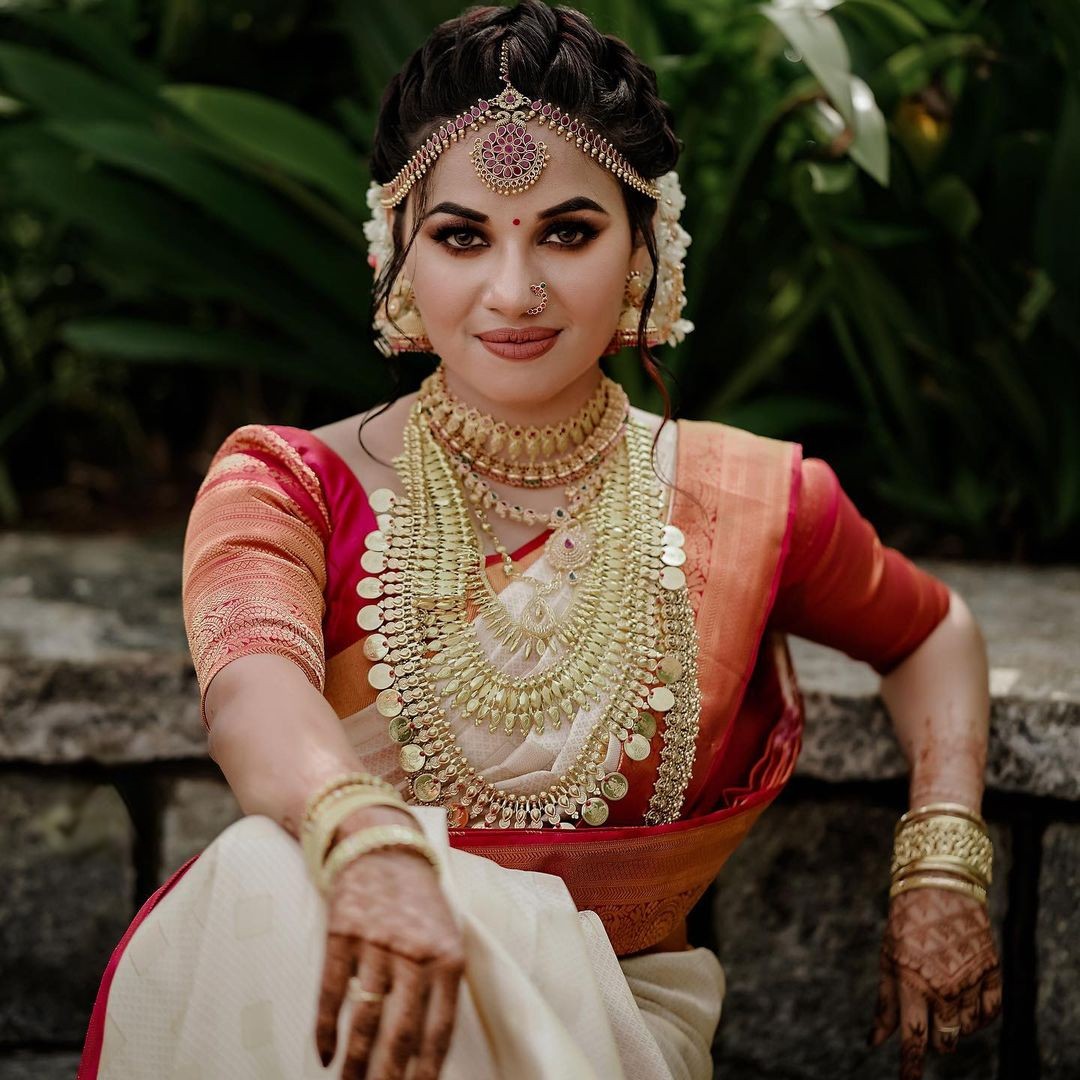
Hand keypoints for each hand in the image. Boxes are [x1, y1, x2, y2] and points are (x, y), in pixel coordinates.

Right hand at [314, 806, 464, 1079]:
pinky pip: (333, 990)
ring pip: (365, 1016)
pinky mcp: (342, 933)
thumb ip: (441, 983)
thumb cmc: (418, 901)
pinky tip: (324, 1054)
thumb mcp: (446, 934)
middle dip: (389, 1076)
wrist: (381, 845)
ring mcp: (376, 942)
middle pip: (400, 1030)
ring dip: (355, 1061)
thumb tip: (430, 1048)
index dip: (428, 1068)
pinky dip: (326, 1027)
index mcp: (447, 956)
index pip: (439, 1026)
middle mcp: (414, 951)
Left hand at [868, 887, 1001, 1078]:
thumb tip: (874, 1041)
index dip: (911, 1065)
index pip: (913, 1036)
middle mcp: (943, 984)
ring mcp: (970, 978)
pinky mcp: (992, 969)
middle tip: (929, 1019)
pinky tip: (968, 1004)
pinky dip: (981, 1016)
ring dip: (956, 1025)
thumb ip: (885, 1004)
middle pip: (944, 1039)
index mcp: (911, 981)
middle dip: (936, 1040)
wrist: (939, 885)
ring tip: (945, 998)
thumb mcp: (888, 959)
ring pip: (967, 1028)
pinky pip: (992, 1012)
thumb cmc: (906, 924)